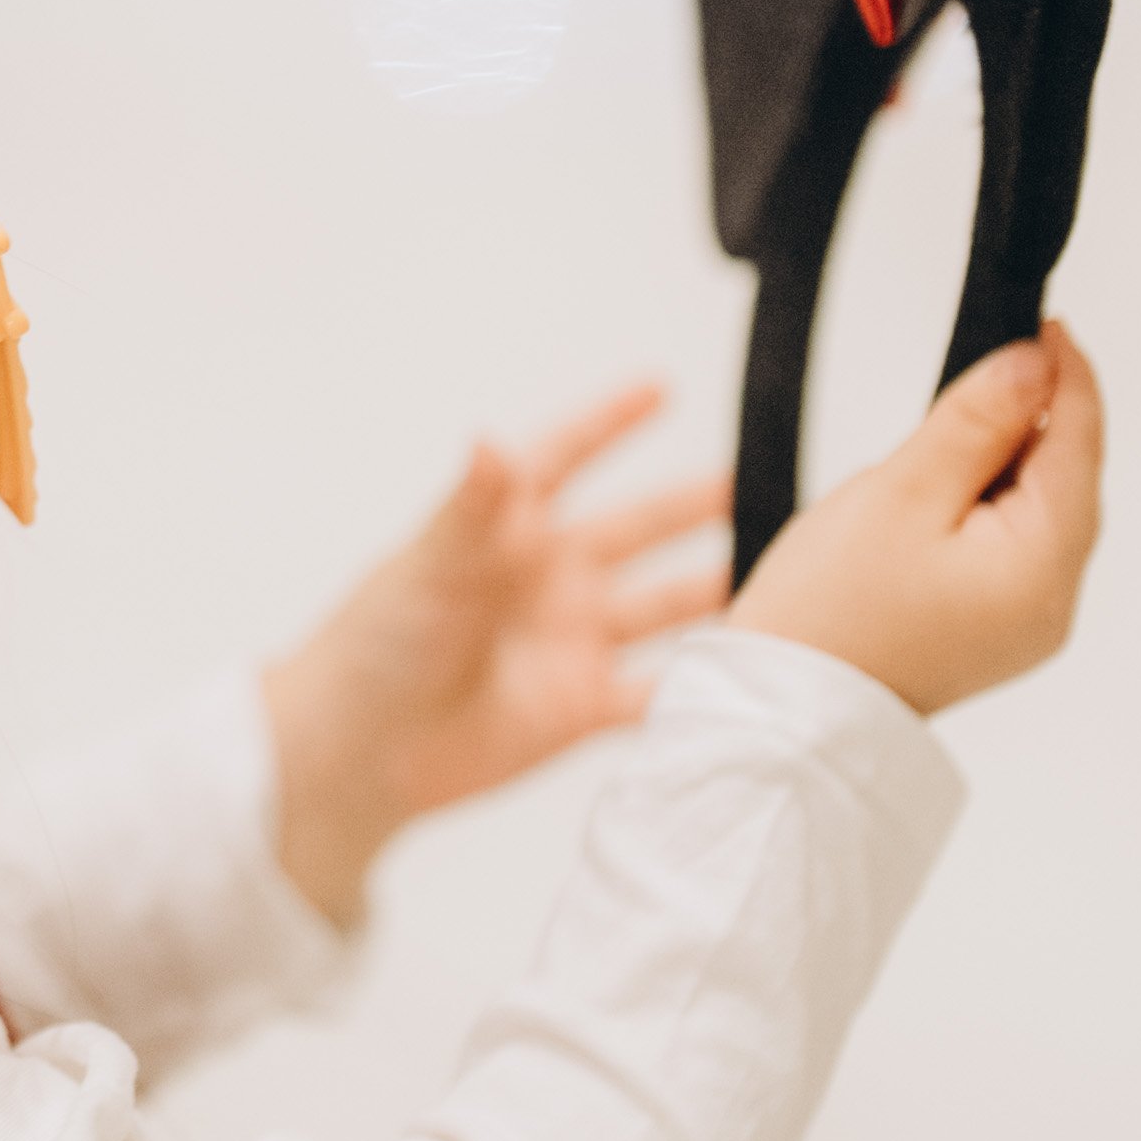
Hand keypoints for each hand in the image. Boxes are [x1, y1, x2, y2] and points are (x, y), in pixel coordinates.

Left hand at [261, 382, 729, 926]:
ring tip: (783, 576)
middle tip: (757, 486)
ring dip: (716, 592)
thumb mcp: (426, 566)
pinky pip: (656, 693)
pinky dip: (700, 686)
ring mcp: (571, 643)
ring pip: (663, 607)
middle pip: (638, 529)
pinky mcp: (581, 709)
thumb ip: (470, 507)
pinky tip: (749, 676)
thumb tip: (489, 439)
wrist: (357, 754)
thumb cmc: (373, 648)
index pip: (567, 457)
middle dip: (693, 507)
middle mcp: (549, 578)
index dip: (611, 421)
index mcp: (508, 529)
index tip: (660, 386)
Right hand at [729, 324, 1103, 714]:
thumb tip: (1035, 363)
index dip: (1066, 377)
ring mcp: (1028, 624)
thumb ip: (977, 419)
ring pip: (1038, 511)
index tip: (1041, 325)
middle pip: (1065, 479)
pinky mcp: (996, 631)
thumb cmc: (829, 609)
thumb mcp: (903, 489)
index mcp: (1044, 568)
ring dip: (1003, 463)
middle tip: (982, 368)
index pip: (1080, 446)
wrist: (784, 710)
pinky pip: (1012, 547)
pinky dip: (987, 506)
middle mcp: (1054, 604)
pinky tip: (940, 493)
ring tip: (942, 438)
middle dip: (1031, 420)